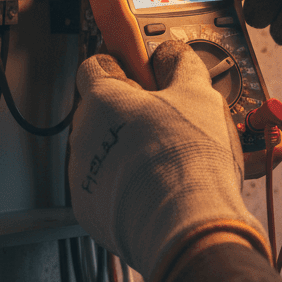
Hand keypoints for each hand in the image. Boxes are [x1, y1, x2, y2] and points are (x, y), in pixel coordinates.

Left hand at [69, 40, 269, 281]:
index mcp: (103, 99)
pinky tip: (158, 190)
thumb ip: (180, 65)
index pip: (96, 66)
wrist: (184, 227)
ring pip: (104, 151)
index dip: (122, 66)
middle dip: (130, 113)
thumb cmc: (188, 158)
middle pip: (101, 111)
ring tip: (168, 162)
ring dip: (128, 151)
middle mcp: (83, 135)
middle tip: (167, 122)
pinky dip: (126, 187)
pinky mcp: (91, 211)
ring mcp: (83, 175)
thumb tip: (171, 55)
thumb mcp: (198, 94)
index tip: (143, 74)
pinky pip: (106, 188)